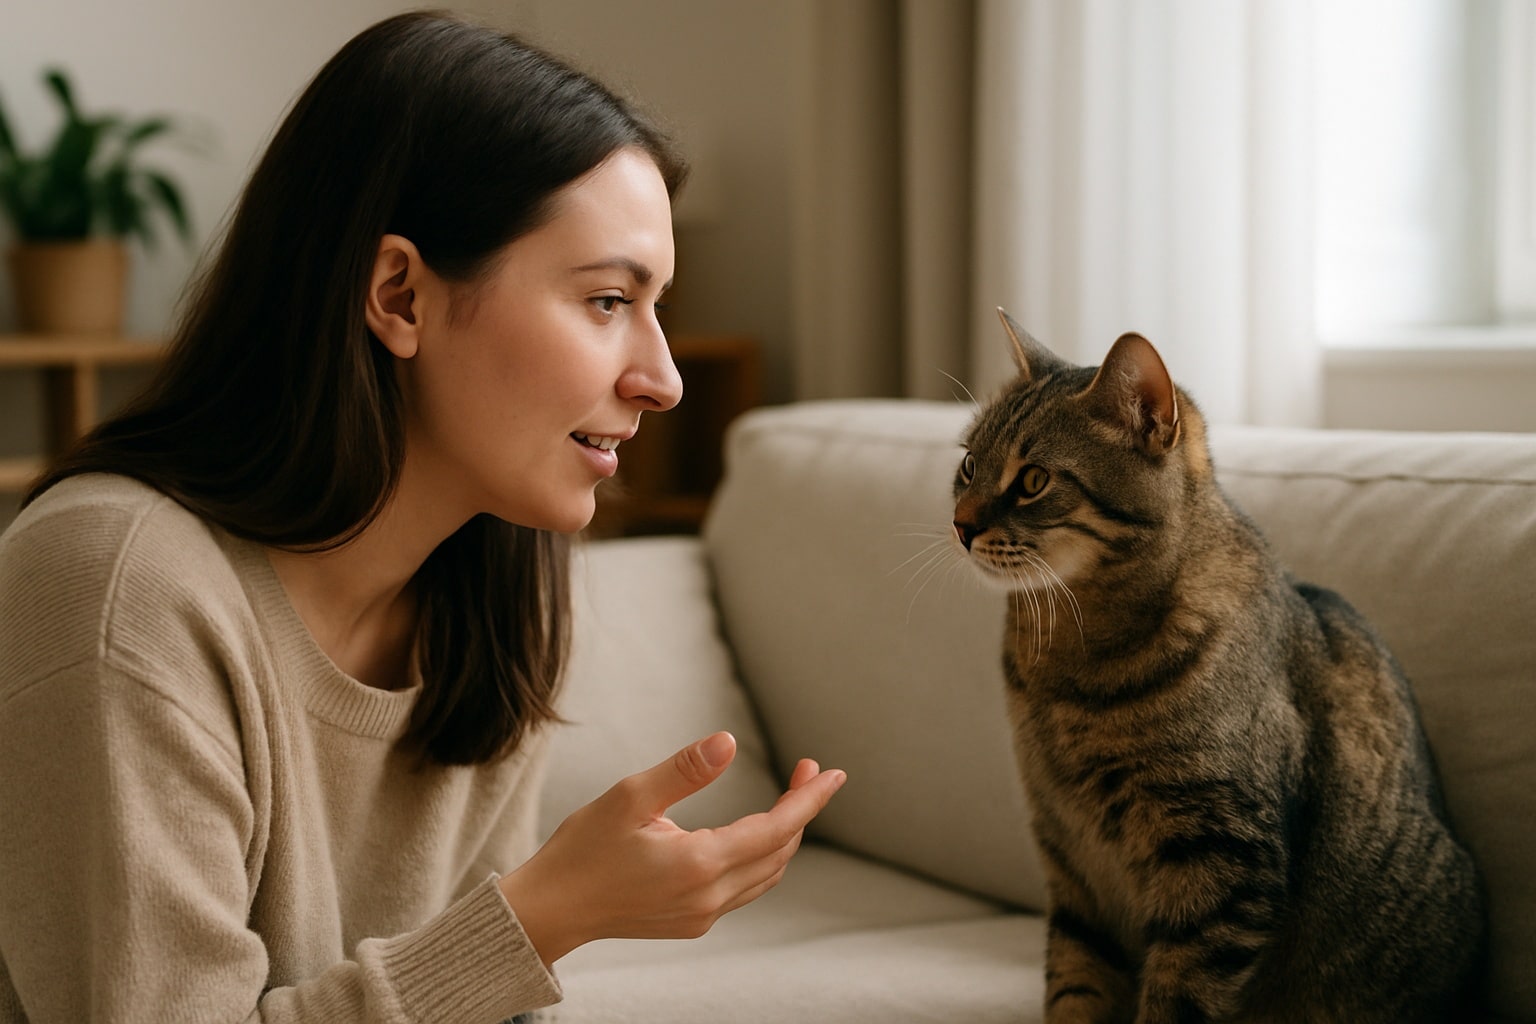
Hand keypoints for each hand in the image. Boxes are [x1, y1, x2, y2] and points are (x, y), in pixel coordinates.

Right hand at [499, 731, 845, 966]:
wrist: (550, 910)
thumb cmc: (582, 849)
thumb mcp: (630, 797)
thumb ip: (684, 770)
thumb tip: (728, 742)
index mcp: (698, 864)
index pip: (776, 829)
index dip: (810, 799)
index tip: (833, 772)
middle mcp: (709, 897)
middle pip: (779, 852)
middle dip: (801, 810)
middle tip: (806, 769)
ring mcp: (702, 915)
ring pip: (766, 874)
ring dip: (784, 835)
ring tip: (790, 795)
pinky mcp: (692, 922)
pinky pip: (745, 889)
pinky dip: (762, 858)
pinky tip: (755, 833)